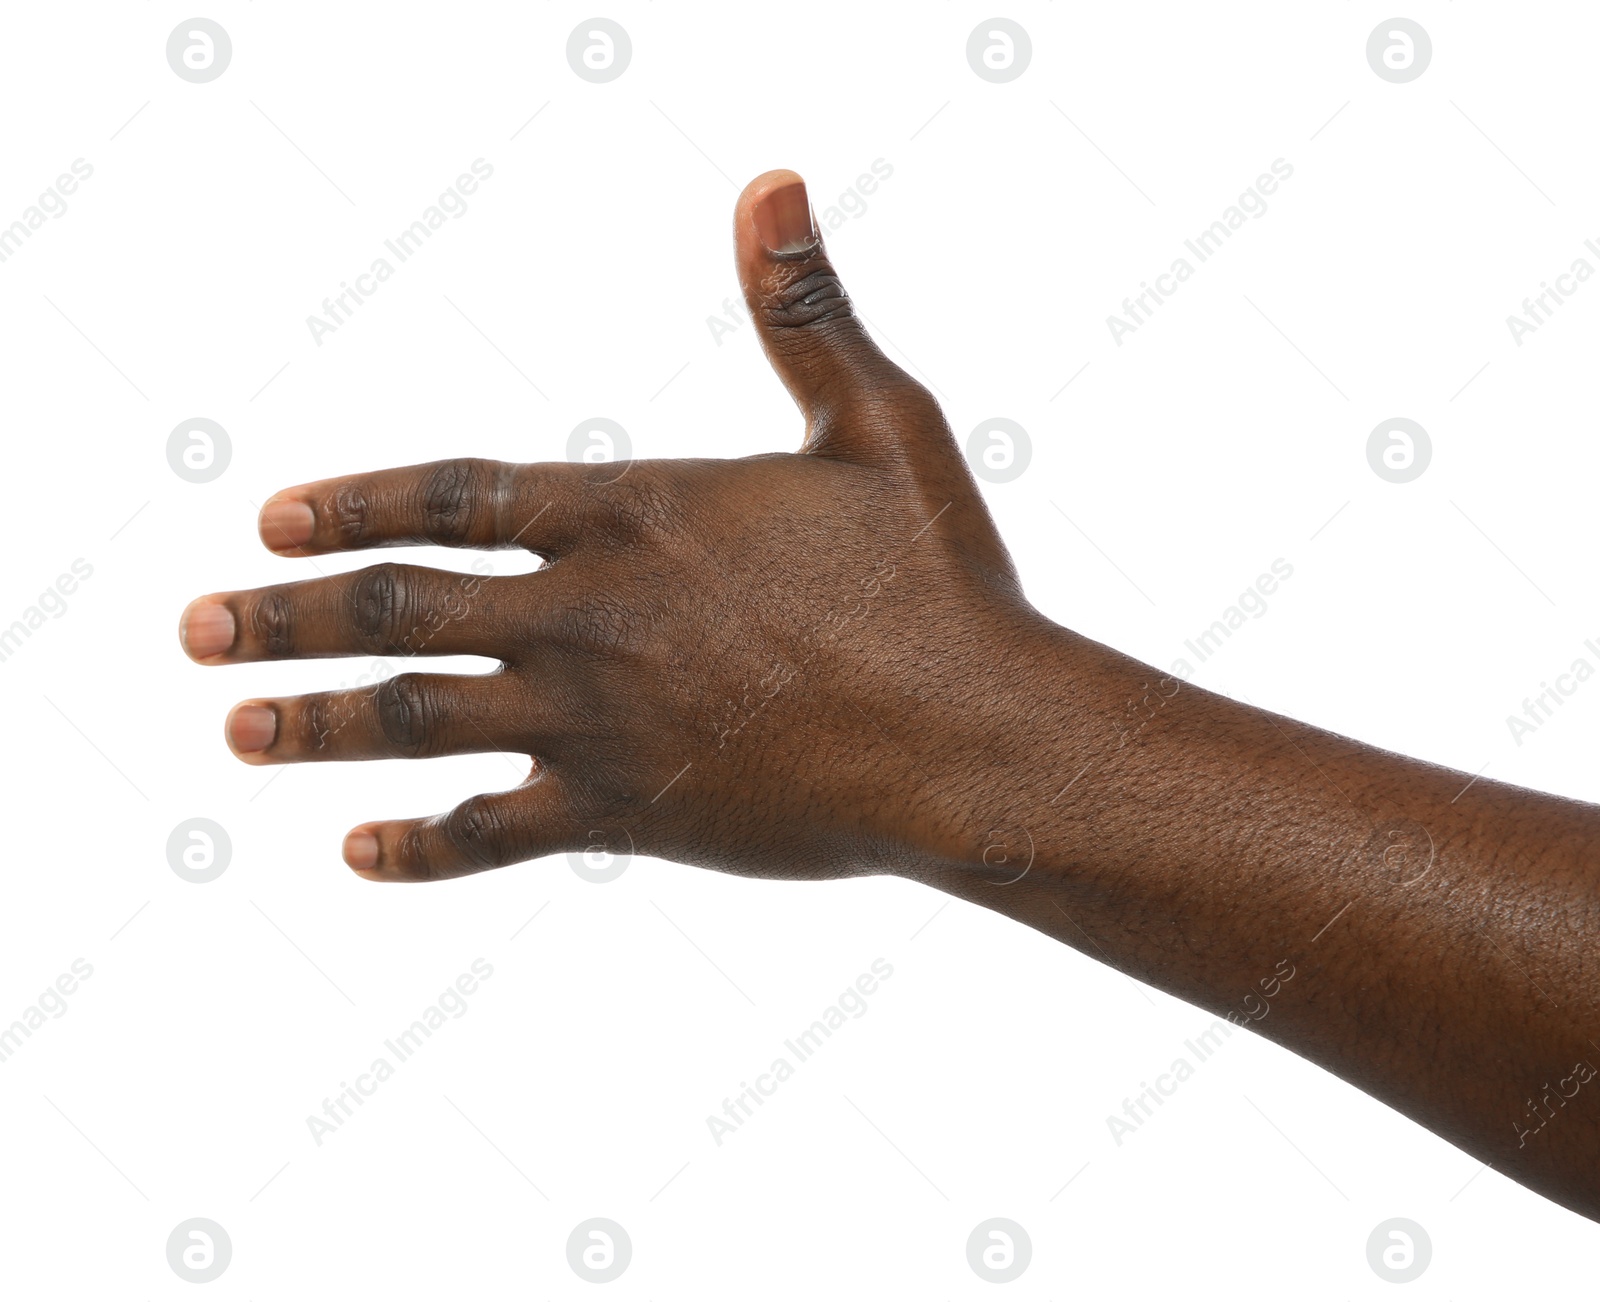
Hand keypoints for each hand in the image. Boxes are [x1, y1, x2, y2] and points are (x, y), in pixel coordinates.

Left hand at [180, 169, 1045, 883]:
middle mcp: (590, 613)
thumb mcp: (874, 421)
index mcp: (634, 512)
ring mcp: (599, 718)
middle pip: (402, 607)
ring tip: (236, 728)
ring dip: (316, 724)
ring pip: (419, 721)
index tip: (270, 521)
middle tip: (197, 629)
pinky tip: (355, 851)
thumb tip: (772, 182)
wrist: (973, 733)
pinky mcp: (629, 813)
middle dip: (288, 615)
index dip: (353, 505)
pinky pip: (493, 835)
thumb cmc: (937, 577)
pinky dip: (419, 848)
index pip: (452, 495)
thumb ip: (800, 310)